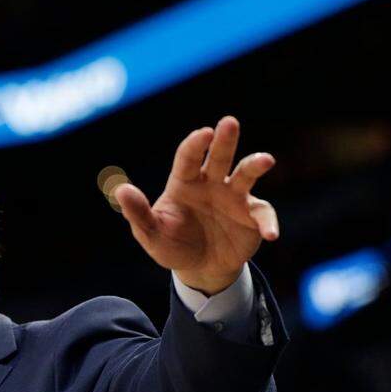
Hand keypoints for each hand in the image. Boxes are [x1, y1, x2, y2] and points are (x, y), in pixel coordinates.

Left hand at [114, 116, 279, 295]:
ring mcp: (235, 197)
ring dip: (255, 165)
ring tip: (265, 159)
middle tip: (229, 122)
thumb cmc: (172, 244)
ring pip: (246, 175)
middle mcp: (212, 183)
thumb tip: (120, 190)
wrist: (200, 268)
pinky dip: (267, 222)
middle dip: (225, 140)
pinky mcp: (253, 216)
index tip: (203, 133)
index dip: (195, 144)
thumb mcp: (150, 233)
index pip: (188, 158)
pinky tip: (270, 234)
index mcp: (185, 182)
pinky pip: (263, 214)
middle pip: (219, 156)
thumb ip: (138, 213)